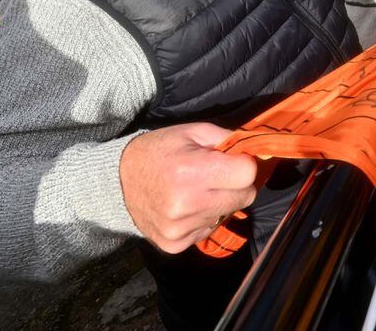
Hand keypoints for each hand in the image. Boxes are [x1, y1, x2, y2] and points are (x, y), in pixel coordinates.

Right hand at [120, 123, 258, 253]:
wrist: (116, 183)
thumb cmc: (158, 151)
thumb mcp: (191, 132)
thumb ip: (227, 139)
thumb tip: (259, 149)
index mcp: (191, 171)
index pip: (247, 174)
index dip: (245, 164)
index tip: (234, 161)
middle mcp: (186, 204)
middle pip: (245, 197)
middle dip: (236, 185)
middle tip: (216, 175)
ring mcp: (180, 228)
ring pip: (227, 215)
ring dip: (219, 203)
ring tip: (195, 190)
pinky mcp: (175, 244)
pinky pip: (208, 231)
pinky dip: (203, 219)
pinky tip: (185, 207)